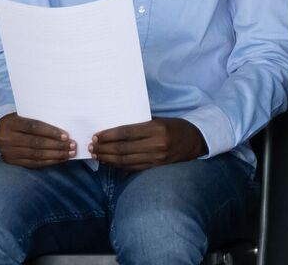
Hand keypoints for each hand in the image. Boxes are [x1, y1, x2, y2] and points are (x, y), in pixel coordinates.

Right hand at [0, 113, 75, 167]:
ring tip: (69, 154)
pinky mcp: (11, 161)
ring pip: (35, 155)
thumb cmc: (17, 121)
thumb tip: (62, 129)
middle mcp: (7, 138)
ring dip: (55, 155)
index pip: (34, 127)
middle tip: (72, 146)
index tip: (66, 136)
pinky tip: (59, 159)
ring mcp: (8, 152)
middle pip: (36, 143)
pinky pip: (32, 164)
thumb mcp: (23, 115)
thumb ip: (39, 119)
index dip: (51, 132)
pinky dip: (48, 162)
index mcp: (10, 123)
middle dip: (57, 145)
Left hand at [91, 117, 206, 170]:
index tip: (96, 136)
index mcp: (156, 129)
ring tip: (96, 155)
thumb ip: (140, 124)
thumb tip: (115, 128)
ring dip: (108, 159)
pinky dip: (118, 166)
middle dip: (104, 148)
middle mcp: (156, 144)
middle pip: (123, 149)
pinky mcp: (156, 167)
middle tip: (92, 147)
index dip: (108, 135)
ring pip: (125, 160)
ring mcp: (156, 158)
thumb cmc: (175, 126)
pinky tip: (109, 163)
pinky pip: (133, 168)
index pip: (126, 133)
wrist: (195, 141)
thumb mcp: (160, 120)